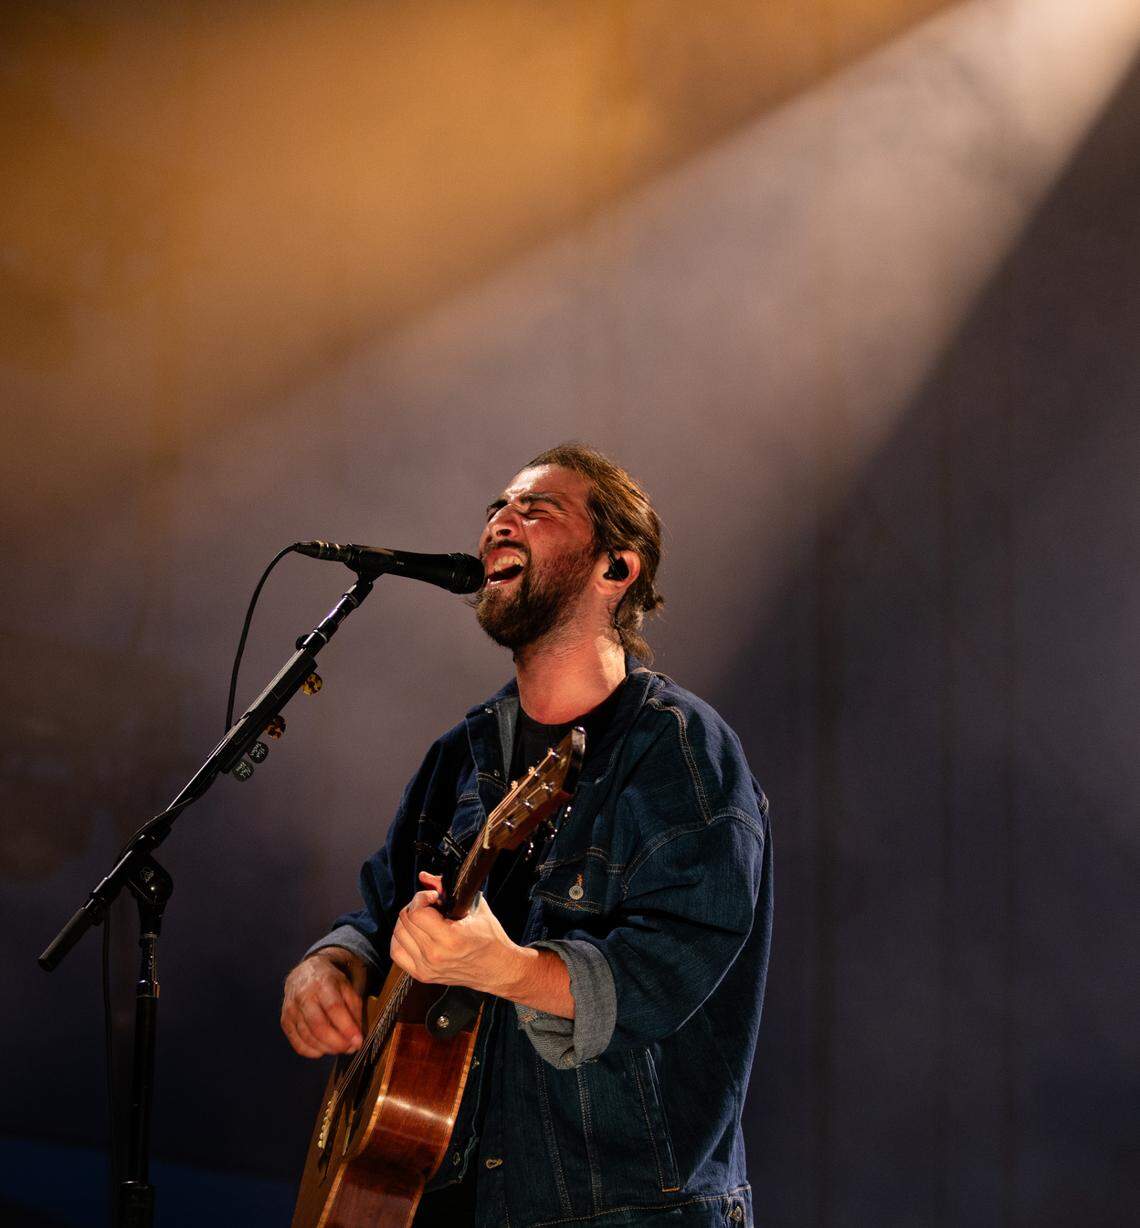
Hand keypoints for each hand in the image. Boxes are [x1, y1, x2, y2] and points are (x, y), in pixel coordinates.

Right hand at [281, 947, 364, 1057]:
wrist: (304, 973)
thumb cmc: (328, 981)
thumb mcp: (346, 986)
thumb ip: (354, 1010)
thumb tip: (356, 1037)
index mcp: (322, 983)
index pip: (334, 1008)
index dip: (347, 1028)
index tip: (357, 1041)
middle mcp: (303, 996)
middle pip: (319, 1026)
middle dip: (337, 1042)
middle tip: (350, 1048)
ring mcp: (291, 1010)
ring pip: (308, 1037)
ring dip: (327, 1048)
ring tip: (340, 1048)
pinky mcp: (285, 1021)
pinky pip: (297, 1043)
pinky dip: (312, 1051)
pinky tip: (323, 1050)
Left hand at [389, 872, 523, 996]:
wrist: (498, 968)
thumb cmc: (490, 939)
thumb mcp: (474, 908)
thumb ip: (447, 889)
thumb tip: (425, 877)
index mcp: (450, 939)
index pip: (417, 913)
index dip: (422, 898)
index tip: (433, 896)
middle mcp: (435, 955)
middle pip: (406, 921)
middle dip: (416, 906)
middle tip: (430, 905)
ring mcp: (427, 967)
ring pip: (398, 935)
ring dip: (407, 921)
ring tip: (422, 918)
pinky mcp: (423, 975)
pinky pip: (397, 953)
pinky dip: (400, 939)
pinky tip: (413, 933)